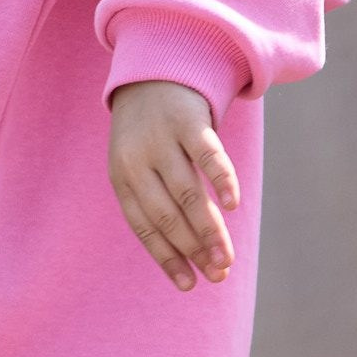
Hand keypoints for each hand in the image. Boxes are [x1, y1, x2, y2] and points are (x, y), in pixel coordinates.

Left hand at [108, 79, 238, 291]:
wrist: (152, 71)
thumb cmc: (149, 134)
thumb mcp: (138, 165)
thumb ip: (158, 202)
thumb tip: (190, 256)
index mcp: (123, 178)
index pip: (144, 227)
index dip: (167, 258)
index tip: (190, 285)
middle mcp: (138, 161)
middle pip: (168, 215)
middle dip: (194, 250)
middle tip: (219, 275)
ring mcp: (162, 140)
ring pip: (188, 193)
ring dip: (210, 230)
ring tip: (226, 257)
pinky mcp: (188, 120)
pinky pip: (207, 155)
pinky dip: (221, 180)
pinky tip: (233, 205)